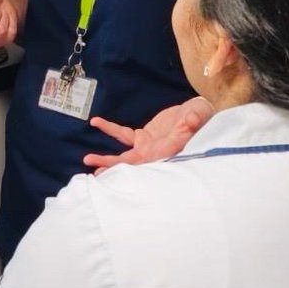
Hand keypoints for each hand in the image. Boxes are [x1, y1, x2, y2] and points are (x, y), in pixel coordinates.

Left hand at [83, 97, 212, 172]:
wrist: (196, 113)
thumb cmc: (200, 117)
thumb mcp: (199, 116)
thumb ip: (195, 119)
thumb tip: (190, 120)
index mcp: (169, 152)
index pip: (151, 162)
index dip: (135, 167)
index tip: (120, 171)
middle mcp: (155, 153)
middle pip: (132, 165)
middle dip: (114, 168)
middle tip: (96, 174)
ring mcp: (147, 146)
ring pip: (124, 155)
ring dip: (107, 158)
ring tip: (88, 160)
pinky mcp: (142, 137)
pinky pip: (123, 134)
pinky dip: (110, 129)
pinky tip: (96, 122)